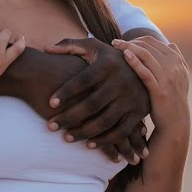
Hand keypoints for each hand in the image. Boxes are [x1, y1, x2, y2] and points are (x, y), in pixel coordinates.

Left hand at [44, 37, 150, 163]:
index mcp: (107, 64)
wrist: (146, 66)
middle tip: (51, 127)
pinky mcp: (139, 112)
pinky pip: (120, 131)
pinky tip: (88, 145)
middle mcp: (121, 81)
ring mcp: (131, 98)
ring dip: (84, 132)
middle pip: (91, 104)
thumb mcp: (93, 47)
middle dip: (69, 117)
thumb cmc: (109, 58)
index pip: (83, 80)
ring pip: (105, 121)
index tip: (50, 104)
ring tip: (66, 137)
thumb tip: (46, 49)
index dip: (66, 92)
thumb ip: (69, 46)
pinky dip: (105, 141)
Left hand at [112, 36, 189, 130]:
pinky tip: (124, 55)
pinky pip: (146, 72)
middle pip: (148, 46)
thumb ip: (175, 60)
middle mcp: (174, 66)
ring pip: (146, 55)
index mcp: (177, 60)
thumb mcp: (179, 77)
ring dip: (128, 47)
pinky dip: (135, 62)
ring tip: (114, 45)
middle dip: (129, 41)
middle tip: (114, 42)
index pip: (152, 41)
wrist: (175, 122)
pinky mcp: (160, 91)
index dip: (135, 38)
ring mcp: (168, 78)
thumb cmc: (171, 98)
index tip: (123, 40)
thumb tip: (170, 44)